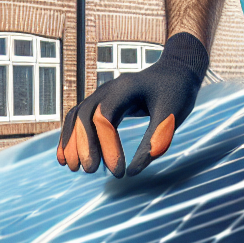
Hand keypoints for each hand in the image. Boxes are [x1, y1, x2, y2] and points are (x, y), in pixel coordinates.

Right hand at [57, 32, 207, 176]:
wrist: (175, 71)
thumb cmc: (177, 93)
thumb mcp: (172, 116)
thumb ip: (155, 141)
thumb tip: (133, 172)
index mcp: (126, 88)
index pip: (106, 117)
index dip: (107, 145)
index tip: (118, 172)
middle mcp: (108, 89)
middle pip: (86, 115)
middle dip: (85, 145)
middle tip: (91, 171)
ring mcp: (102, 94)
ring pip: (78, 116)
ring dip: (72, 142)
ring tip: (73, 168)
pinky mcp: (102, 103)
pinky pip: (80, 118)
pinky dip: (72, 137)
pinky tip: (67, 158)